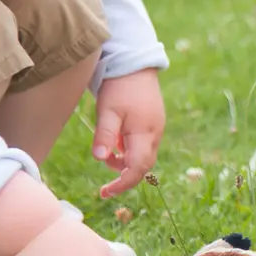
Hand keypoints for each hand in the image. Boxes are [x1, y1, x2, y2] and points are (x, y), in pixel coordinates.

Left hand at [94, 69, 164, 197]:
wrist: (134, 63)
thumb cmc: (119, 86)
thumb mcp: (107, 111)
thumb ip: (105, 136)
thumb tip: (99, 159)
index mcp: (145, 133)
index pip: (137, 168)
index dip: (123, 183)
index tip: (106, 192)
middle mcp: (155, 133)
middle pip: (142, 165)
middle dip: (123, 176)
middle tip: (105, 186)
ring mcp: (156, 128)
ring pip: (142, 156)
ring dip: (124, 163)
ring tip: (106, 153)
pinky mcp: (152, 122)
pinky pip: (143, 145)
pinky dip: (129, 151)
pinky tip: (116, 142)